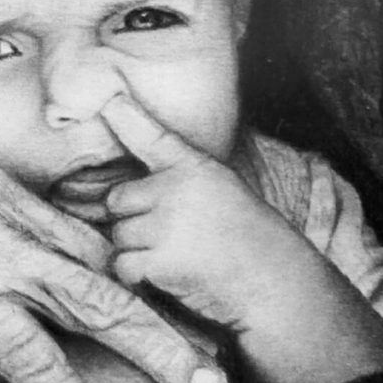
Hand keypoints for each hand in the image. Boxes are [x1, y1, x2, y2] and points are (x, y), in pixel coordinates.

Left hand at [100, 93, 267, 323]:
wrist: (273, 281)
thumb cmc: (248, 238)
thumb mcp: (222, 190)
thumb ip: (181, 180)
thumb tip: (129, 191)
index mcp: (195, 167)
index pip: (153, 137)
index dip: (127, 117)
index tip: (109, 101)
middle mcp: (176, 189)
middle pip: (117, 199)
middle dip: (132, 218)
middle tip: (168, 234)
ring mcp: (166, 225)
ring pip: (119, 235)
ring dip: (136, 250)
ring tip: (175, 255)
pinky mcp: (159, 261)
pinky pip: (123, 265)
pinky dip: (137, 275)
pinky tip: (164, 275)